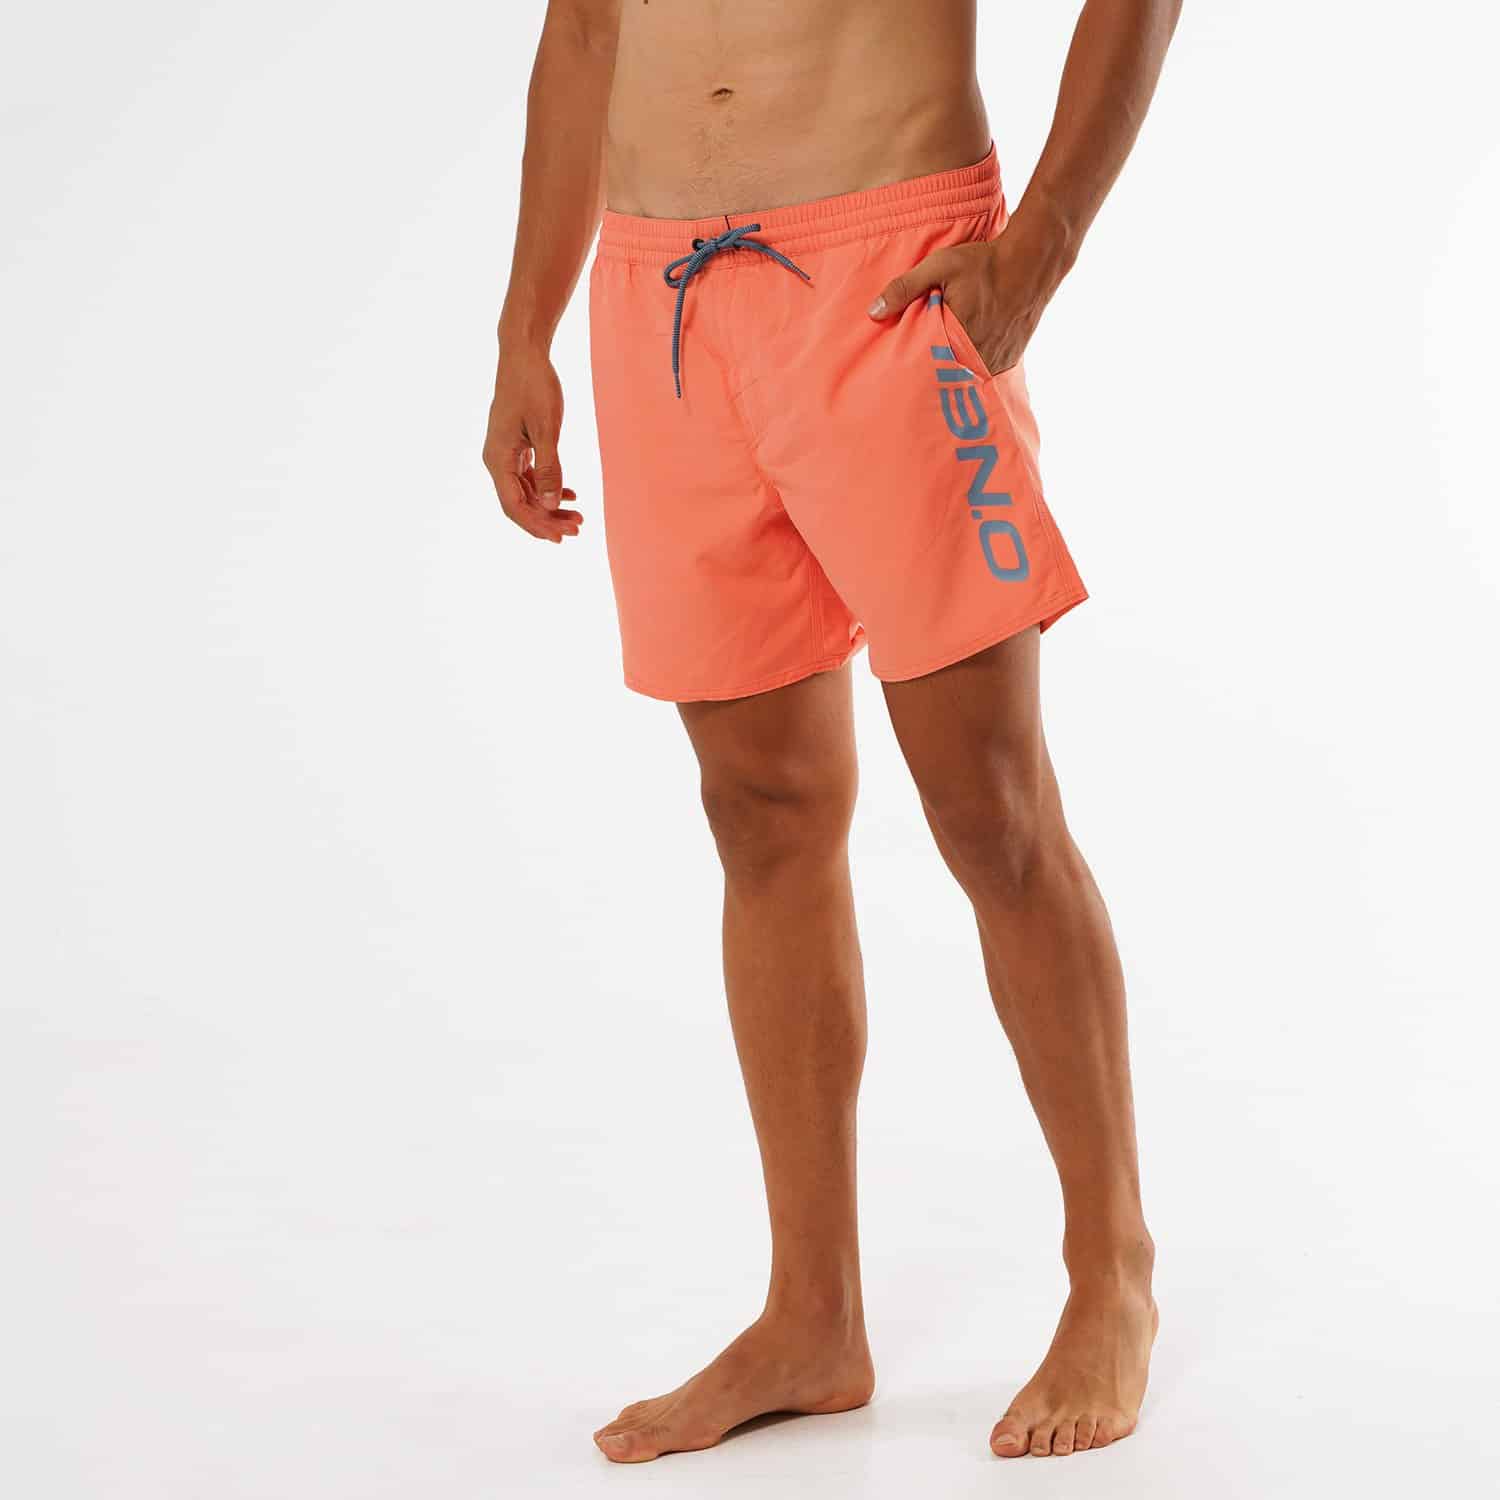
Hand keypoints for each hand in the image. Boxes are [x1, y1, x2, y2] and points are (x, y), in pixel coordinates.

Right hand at [483, 343, 581, 542]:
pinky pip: (529, 478)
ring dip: (550, 507)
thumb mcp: (547, 429)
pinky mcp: (515, 447)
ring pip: (526, 493)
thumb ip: (549, 468)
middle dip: (547, 520)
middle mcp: (497, 460)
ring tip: (578, 516)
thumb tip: (549, 504)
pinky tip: (569, 494)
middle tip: (578, 529)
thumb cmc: (534, 386)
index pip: (514, 506)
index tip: (562, 537)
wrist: (524, 354)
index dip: (537, 525)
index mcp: (498, 458)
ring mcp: (505, 454)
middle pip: (520, 504)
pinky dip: (548, 488)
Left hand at [867, 213, 1069, 375]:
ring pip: (968, 381)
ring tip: (937, 387)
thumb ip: (905, 288)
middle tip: (913, 394)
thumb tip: (873, 311)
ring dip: (954, 381)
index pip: (929, 370)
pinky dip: (973, 375)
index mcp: (959, 337)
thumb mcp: (940, 266)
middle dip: (933, 383)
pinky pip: (985, 375)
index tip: (901, 387)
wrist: (1032, 261)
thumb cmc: (984, 263)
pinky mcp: (1009, 359)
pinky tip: (961, 372)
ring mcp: (998, 360)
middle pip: (949, 380)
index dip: (915, 378)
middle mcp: (981, 355)